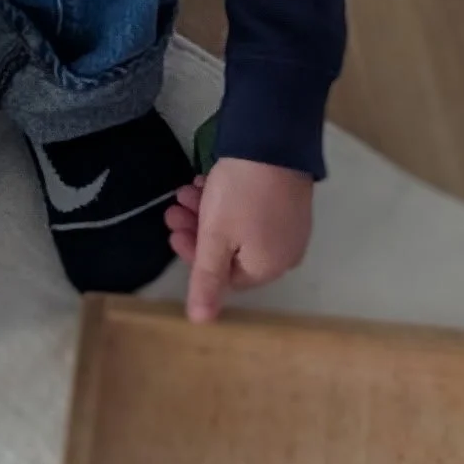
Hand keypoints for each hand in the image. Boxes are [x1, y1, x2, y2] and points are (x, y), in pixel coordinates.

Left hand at [164, 157, 313, 321]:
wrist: (274, 140)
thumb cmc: (241, 195)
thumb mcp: (215, 238)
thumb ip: (206, 281)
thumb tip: (200, 322)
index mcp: (268, 267)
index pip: (224, 277)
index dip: (194, 256)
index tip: (174, 231)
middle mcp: (284, 251)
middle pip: (230, 250)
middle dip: (197, 229)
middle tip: (175, 207)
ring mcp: (289, 224)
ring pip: (237, 226)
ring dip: (206, 211)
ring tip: (186, 190)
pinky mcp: (287, 198)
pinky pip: (252, 209)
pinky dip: (226, 200)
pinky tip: (206, 182)